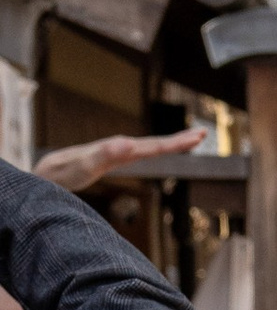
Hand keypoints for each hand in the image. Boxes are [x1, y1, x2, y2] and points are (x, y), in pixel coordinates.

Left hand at [35, 127, 208, 195]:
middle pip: (154, 143)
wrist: (42, 175)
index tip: (198, 137)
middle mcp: (117, 149)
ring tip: (189, 141)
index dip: (176, 143)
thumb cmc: (58, 175)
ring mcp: (113, 154)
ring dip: (169, 144)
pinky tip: (156, 152)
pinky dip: (153, 151)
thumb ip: (103, 155)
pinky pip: (138, 154)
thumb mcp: (82, 167)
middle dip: (178, 140)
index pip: (153, 146)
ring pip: (148, 147)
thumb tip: (128, 143)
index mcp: (117, 150)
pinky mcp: (108, 160)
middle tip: (203, 134)